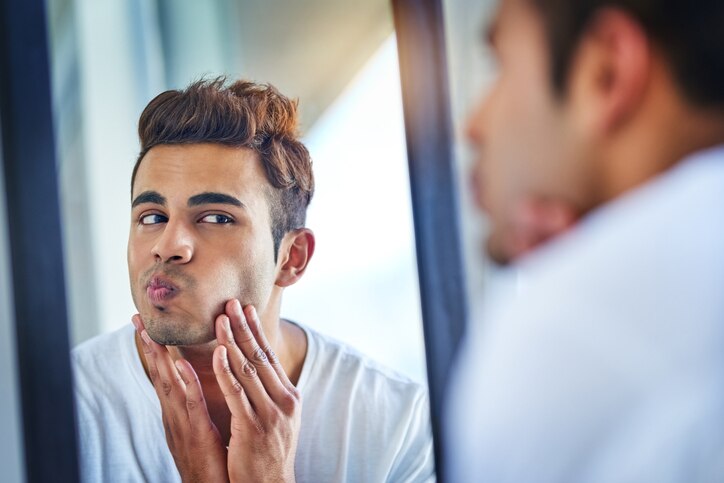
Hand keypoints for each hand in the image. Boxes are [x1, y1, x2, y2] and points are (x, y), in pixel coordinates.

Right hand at [132, 315, 228, 482]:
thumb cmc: (210, 462)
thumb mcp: (199, 429)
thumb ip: (193, 406)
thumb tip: (190, 383)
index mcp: (176, 412)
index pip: (164, 374)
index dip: (154, 349)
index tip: (146, 325)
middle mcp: (174, 415)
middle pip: (159, 374)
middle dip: (148, 346)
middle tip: (137, 318)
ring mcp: (182, 424)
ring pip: (169, 385)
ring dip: (160, 358)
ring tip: (152, 332)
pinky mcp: (197, 433)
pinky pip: (191, 404)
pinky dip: (186, 383)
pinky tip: (181, 364)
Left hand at [213, 300, 300, 482]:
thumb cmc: (270, 452)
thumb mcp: (279, 417)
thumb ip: (272, 392)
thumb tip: (262, 367)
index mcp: (289, 396)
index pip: (270, 355)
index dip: (257, 330)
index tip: (246, 308)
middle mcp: (284, 400)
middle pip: (260, 356)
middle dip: (244, 327)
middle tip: (230, 303)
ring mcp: (270, 413)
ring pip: (248, 369)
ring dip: (233, 341)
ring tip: (220, 319)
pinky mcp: (253, 426)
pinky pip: (237, 393)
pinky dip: (227, 370)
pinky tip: (218, 353)